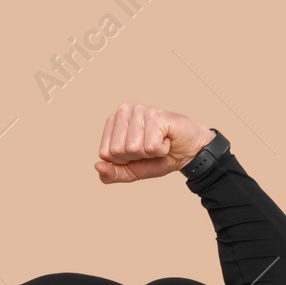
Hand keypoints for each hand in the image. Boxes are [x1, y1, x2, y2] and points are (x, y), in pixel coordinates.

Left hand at [94, 103, 214, 183]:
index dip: (123, 160)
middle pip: (117, 151)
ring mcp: (140, 111)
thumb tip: (97, 166)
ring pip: (132, 149)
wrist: (188, 153)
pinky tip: (166, 139)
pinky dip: (161, 150)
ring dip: (149, 153)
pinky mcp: (156, 115)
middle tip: (149, 147)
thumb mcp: (131, 171)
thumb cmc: (159, 158)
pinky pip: (150, 147)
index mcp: (113, 122)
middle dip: (136, 156)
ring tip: (158, 142)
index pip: (105, 153)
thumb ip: (112, 173)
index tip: (137, 152)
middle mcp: (124, 111)